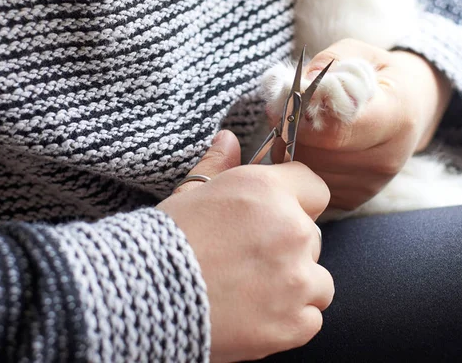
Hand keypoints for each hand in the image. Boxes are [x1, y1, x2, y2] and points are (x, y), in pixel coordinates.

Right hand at [158, 130, 333, 362]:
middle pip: (312, 237)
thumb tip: (228, 138)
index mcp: (268, 192)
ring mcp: (297, 280)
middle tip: (249, 259)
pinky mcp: (294, 323)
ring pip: (318, 280)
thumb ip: (217, 165)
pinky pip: (310, 318)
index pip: (314, 187)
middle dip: (289, 246)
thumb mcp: (189, 195)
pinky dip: (290, 320)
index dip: (297, 201)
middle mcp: (292, 230)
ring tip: (253, 291)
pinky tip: (257, 316)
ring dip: (295, 285)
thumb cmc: (165, 242)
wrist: (144, 299)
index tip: (278, 215)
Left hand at [267, 38, 451, 210]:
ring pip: (306, 171)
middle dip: (289, 129)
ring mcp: (371, 184)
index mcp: (395, 115)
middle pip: (315, 153)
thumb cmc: (378, 76)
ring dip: (289, 147)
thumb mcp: (357, 53)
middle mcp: (386, 158)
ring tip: (300, 125)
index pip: (335, 130)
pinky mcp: (354, 199)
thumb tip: (292, 85)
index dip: (302, 114)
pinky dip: (299, 164)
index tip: (291, 95)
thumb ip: (324, 64)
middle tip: (286, 108)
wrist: (411, 109)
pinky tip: (310, 145)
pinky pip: (309, 185)